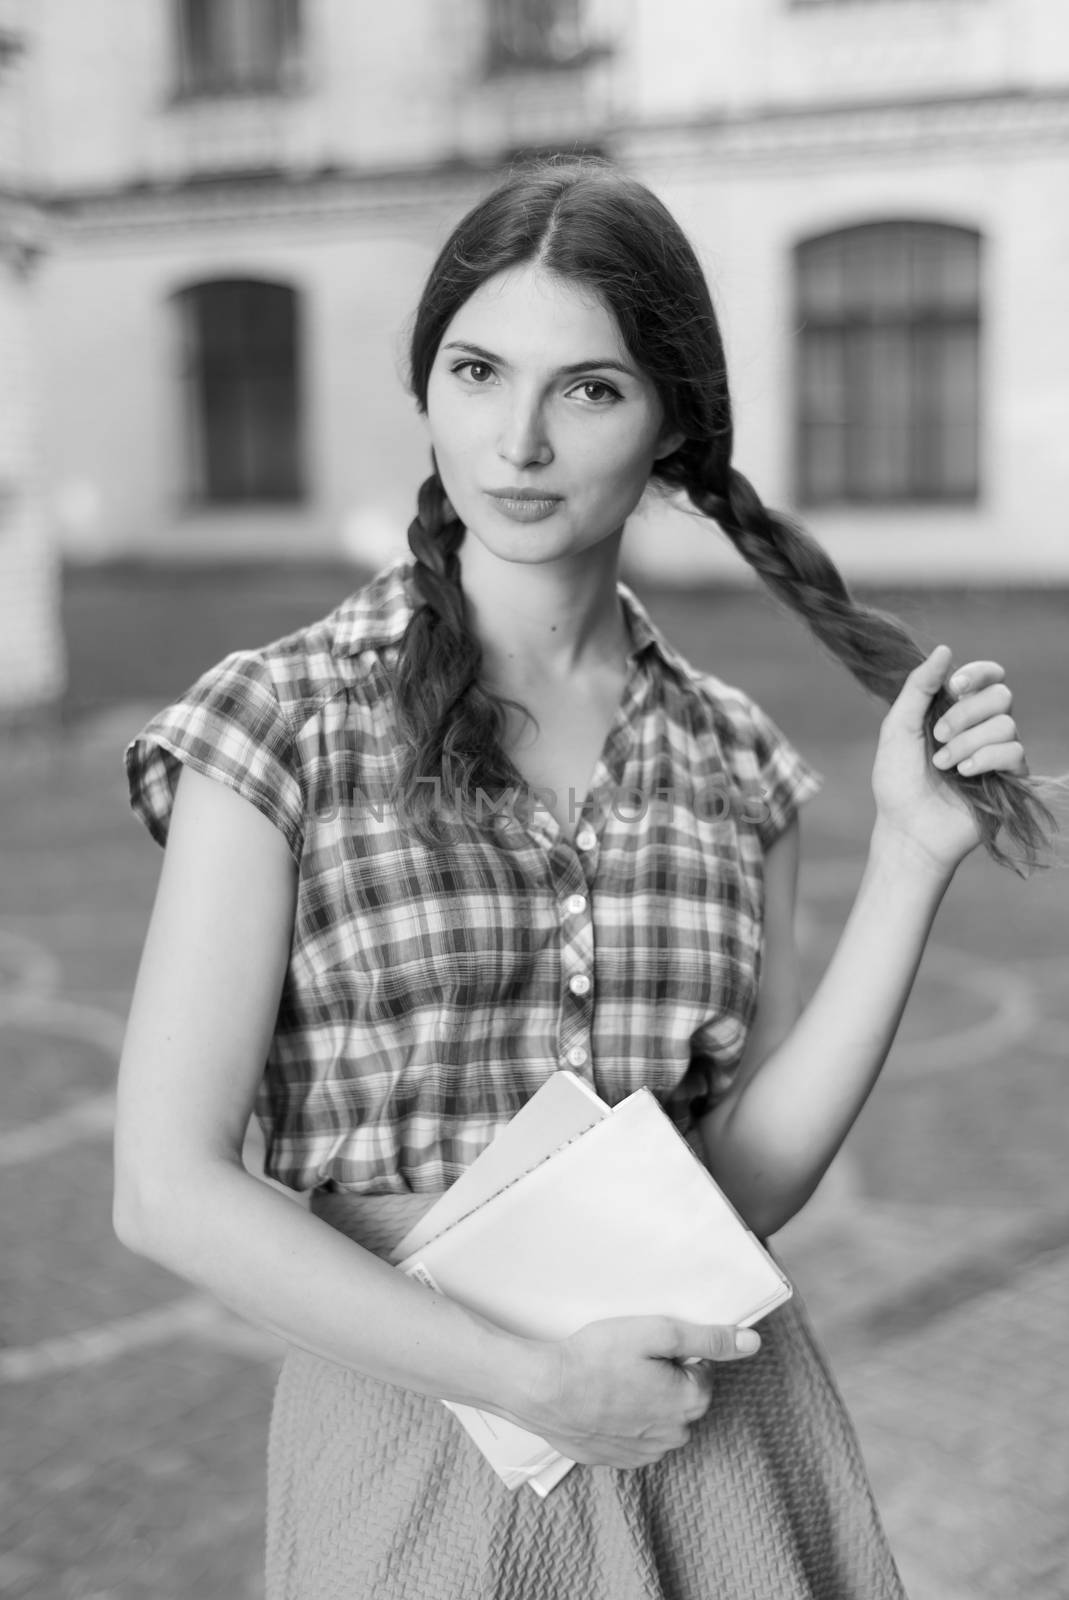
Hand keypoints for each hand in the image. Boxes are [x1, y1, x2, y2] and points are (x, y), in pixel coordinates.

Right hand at [515, 1314, 760, 1468]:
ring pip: (658, 1417)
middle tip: (628, 1359)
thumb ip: (708, 1339)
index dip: (675, 1353)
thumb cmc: (597, 1356)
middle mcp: (674, 1435)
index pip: (701, 1370)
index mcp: (690, 1403)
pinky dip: (623, 1419)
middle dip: (662, 1377)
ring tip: (611, 1379)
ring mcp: (644, 1453)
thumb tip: (752, 1343)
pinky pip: (634, 1435)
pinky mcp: (617, 1460)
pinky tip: (601, 1401)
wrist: (543, 1391)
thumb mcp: (657, 1333)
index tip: (647, 1347)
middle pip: (681, 1396)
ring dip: (643, 1399)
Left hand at [872, 645, 1027, 874]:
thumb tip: (944, 649)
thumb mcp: (898, 728)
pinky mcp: (1010, 779)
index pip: (988, 676)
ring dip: (968, 743)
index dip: (978, 674)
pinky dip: (986, 759)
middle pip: (1001, 695)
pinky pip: (1015, 752)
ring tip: (943, 766)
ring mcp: (997, 753)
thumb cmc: (897, 781)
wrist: (908, 828)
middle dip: (966, 713)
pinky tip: (964, 774)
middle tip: (937, 736)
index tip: (953, 687)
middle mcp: (981, 727)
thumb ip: (918, 687)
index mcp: (955, 710)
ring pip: (1007, 725)